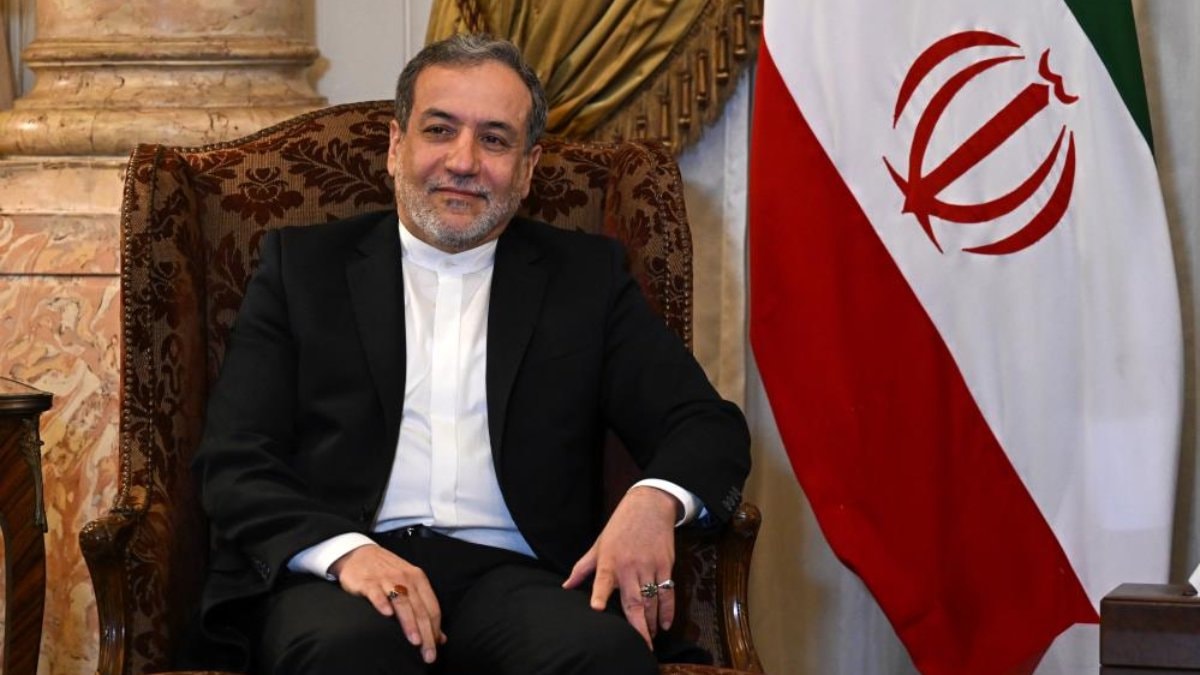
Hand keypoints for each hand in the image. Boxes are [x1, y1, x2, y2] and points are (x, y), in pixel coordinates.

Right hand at [329, 544, 445, 662]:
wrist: (360, 553)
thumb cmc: (387, 572)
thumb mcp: (409, 585)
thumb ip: (424, 609)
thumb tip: (440, 637)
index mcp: (418, 579)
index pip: (432, 608)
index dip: (435, 629)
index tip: (436, 648)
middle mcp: (405, 578)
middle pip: (420, 609)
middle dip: (426, 633)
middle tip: (428, 654)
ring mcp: (386, 579)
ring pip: (402, 602)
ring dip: (409, 622)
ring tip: (415, 640)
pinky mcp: (368, 582)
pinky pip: (376, 593)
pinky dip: (382, 603)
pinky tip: (386, 614)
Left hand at [562, 486, 678, 648]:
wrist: (649, 505)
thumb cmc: (620, 527)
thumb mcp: (598, 544)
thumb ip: (582, 568)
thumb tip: (565, 586)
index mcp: (609, 561)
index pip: (602, 581)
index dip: (599, 595)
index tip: (597, 609)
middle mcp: (629, 566)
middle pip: (634, 601)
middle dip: (638, 626)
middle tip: (641, 645)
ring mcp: (649, 566)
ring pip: (652, 600)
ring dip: (652, 621)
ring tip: (650, 637)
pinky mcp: (665, 565)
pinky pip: (667, 592)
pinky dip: (668, 610)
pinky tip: (665, 623)